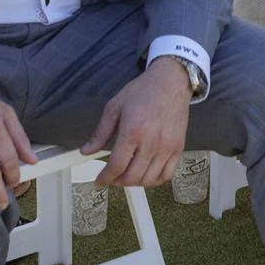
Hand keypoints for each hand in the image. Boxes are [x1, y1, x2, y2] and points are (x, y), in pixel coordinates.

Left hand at [81, 57, 193, 188]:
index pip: (117, 165)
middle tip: (111, 178)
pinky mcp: (178, 148)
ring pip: (149, 180)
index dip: (105, 178)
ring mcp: (167, 146)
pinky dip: (154, 180)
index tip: (99, 181)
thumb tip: (87, 150)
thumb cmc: (144, 91)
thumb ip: (100, 132)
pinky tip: (145, 174)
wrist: (171, 82)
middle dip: (117, 182)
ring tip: (126, 175)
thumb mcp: (115, 107)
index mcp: (133, 130)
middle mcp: (152, 142)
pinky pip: (167, 175)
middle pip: (132, 176)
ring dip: (134, 183)